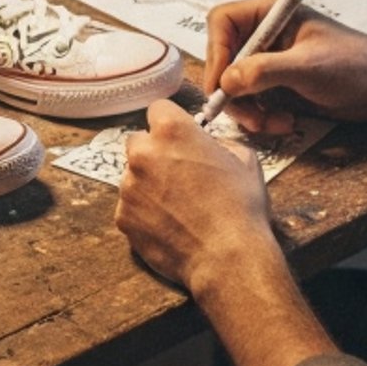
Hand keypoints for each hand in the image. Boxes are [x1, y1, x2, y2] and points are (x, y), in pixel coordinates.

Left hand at [116, 99, 279, 293]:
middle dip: (154, 152)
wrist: (228, 256)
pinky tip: (170, 224)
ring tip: (178, 205)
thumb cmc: (240, 206)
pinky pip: (130, 206)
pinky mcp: (123, 217)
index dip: (170, 123)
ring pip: (132, 176)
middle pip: (138, 141)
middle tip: (177, 173)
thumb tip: (208, 144)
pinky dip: (144, 212)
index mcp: (172, 130)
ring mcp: (129, 187)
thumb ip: (217, 142)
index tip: (179, 136)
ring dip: (148, 184)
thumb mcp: (243, 158)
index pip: (158, 109)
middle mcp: (142, 153)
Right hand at [204, 0, 366, 133]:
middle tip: (250, 115)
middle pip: (222, 59)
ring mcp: (267, 60)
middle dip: (233, 92)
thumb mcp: (308, 67)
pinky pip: (250, 102)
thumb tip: (227, 81)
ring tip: (274, 123)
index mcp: (269, 12)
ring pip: (233, 86)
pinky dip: (260, 117)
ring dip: (248, 110)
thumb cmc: (354, 64)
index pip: (222, 23)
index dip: (216, 53)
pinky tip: (284, 122)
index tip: (222, 85)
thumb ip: (265, 71)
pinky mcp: (274, 84)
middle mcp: (263, 33)